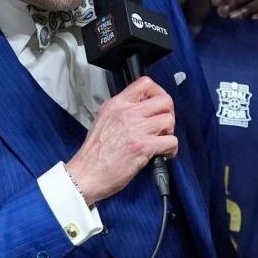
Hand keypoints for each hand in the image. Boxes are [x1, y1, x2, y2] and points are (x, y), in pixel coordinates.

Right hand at [65, 77, 176, 205]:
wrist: (86, 174)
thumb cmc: (94, 153)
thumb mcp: (103, 120)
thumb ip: (122, 111)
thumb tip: (142, 109)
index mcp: (116, 104)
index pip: (145, 83)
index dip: (158, 93)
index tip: (157, 106)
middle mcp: (126, 113)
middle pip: (164, 100)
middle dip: (168, 113)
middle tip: (162, 126)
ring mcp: (135, 129)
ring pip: (169, 120)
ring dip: (169, 132)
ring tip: (161, 141)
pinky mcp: (142, 147)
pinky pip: (171, 141)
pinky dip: (171, 149)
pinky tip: (163, 154)